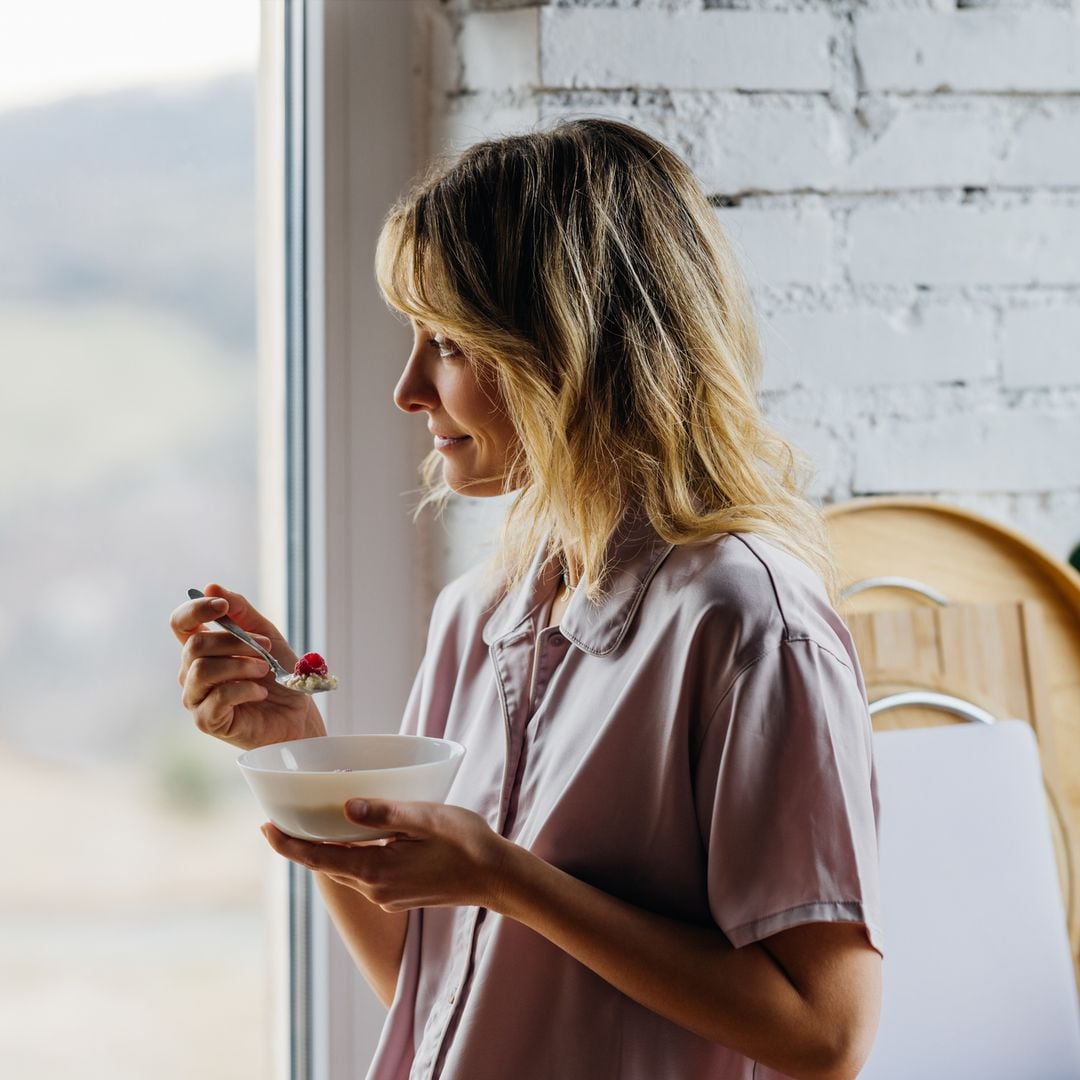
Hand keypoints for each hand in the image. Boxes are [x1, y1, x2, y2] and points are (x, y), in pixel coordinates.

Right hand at [170, 583, 326, 749]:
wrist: (298, 715)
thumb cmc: (280, 675)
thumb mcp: (266, 635)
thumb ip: (241, 611)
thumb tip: (210, 586)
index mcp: (203, 649)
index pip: (180, 623)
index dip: (196, 610)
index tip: (222, 606)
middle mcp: (192, 672)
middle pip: (196, 645)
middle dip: (236, 642)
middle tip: (266, 649)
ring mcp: (196, 698)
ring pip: (202, 670)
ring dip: (240, 665)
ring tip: (264, 671)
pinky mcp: (207, 721)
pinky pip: (217, 697)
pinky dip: (245, 689)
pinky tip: (260, 692)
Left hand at [260, 800, 512, 912]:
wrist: (498, 879)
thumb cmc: (467, 842)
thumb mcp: (427, 817)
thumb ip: (386, 813)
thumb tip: (346, 808)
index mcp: (376, 870)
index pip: (319, 860)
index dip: (289, 845)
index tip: (264, 828)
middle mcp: (375, 889)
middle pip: (327, 866)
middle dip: (302, 845)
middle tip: (280, 819)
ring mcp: (387, 895)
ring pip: (346, 870)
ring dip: (326, 850)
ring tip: (312, 825)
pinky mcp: (399, 894)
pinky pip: (364, 873)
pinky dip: (350, 855)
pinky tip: (354, 837)